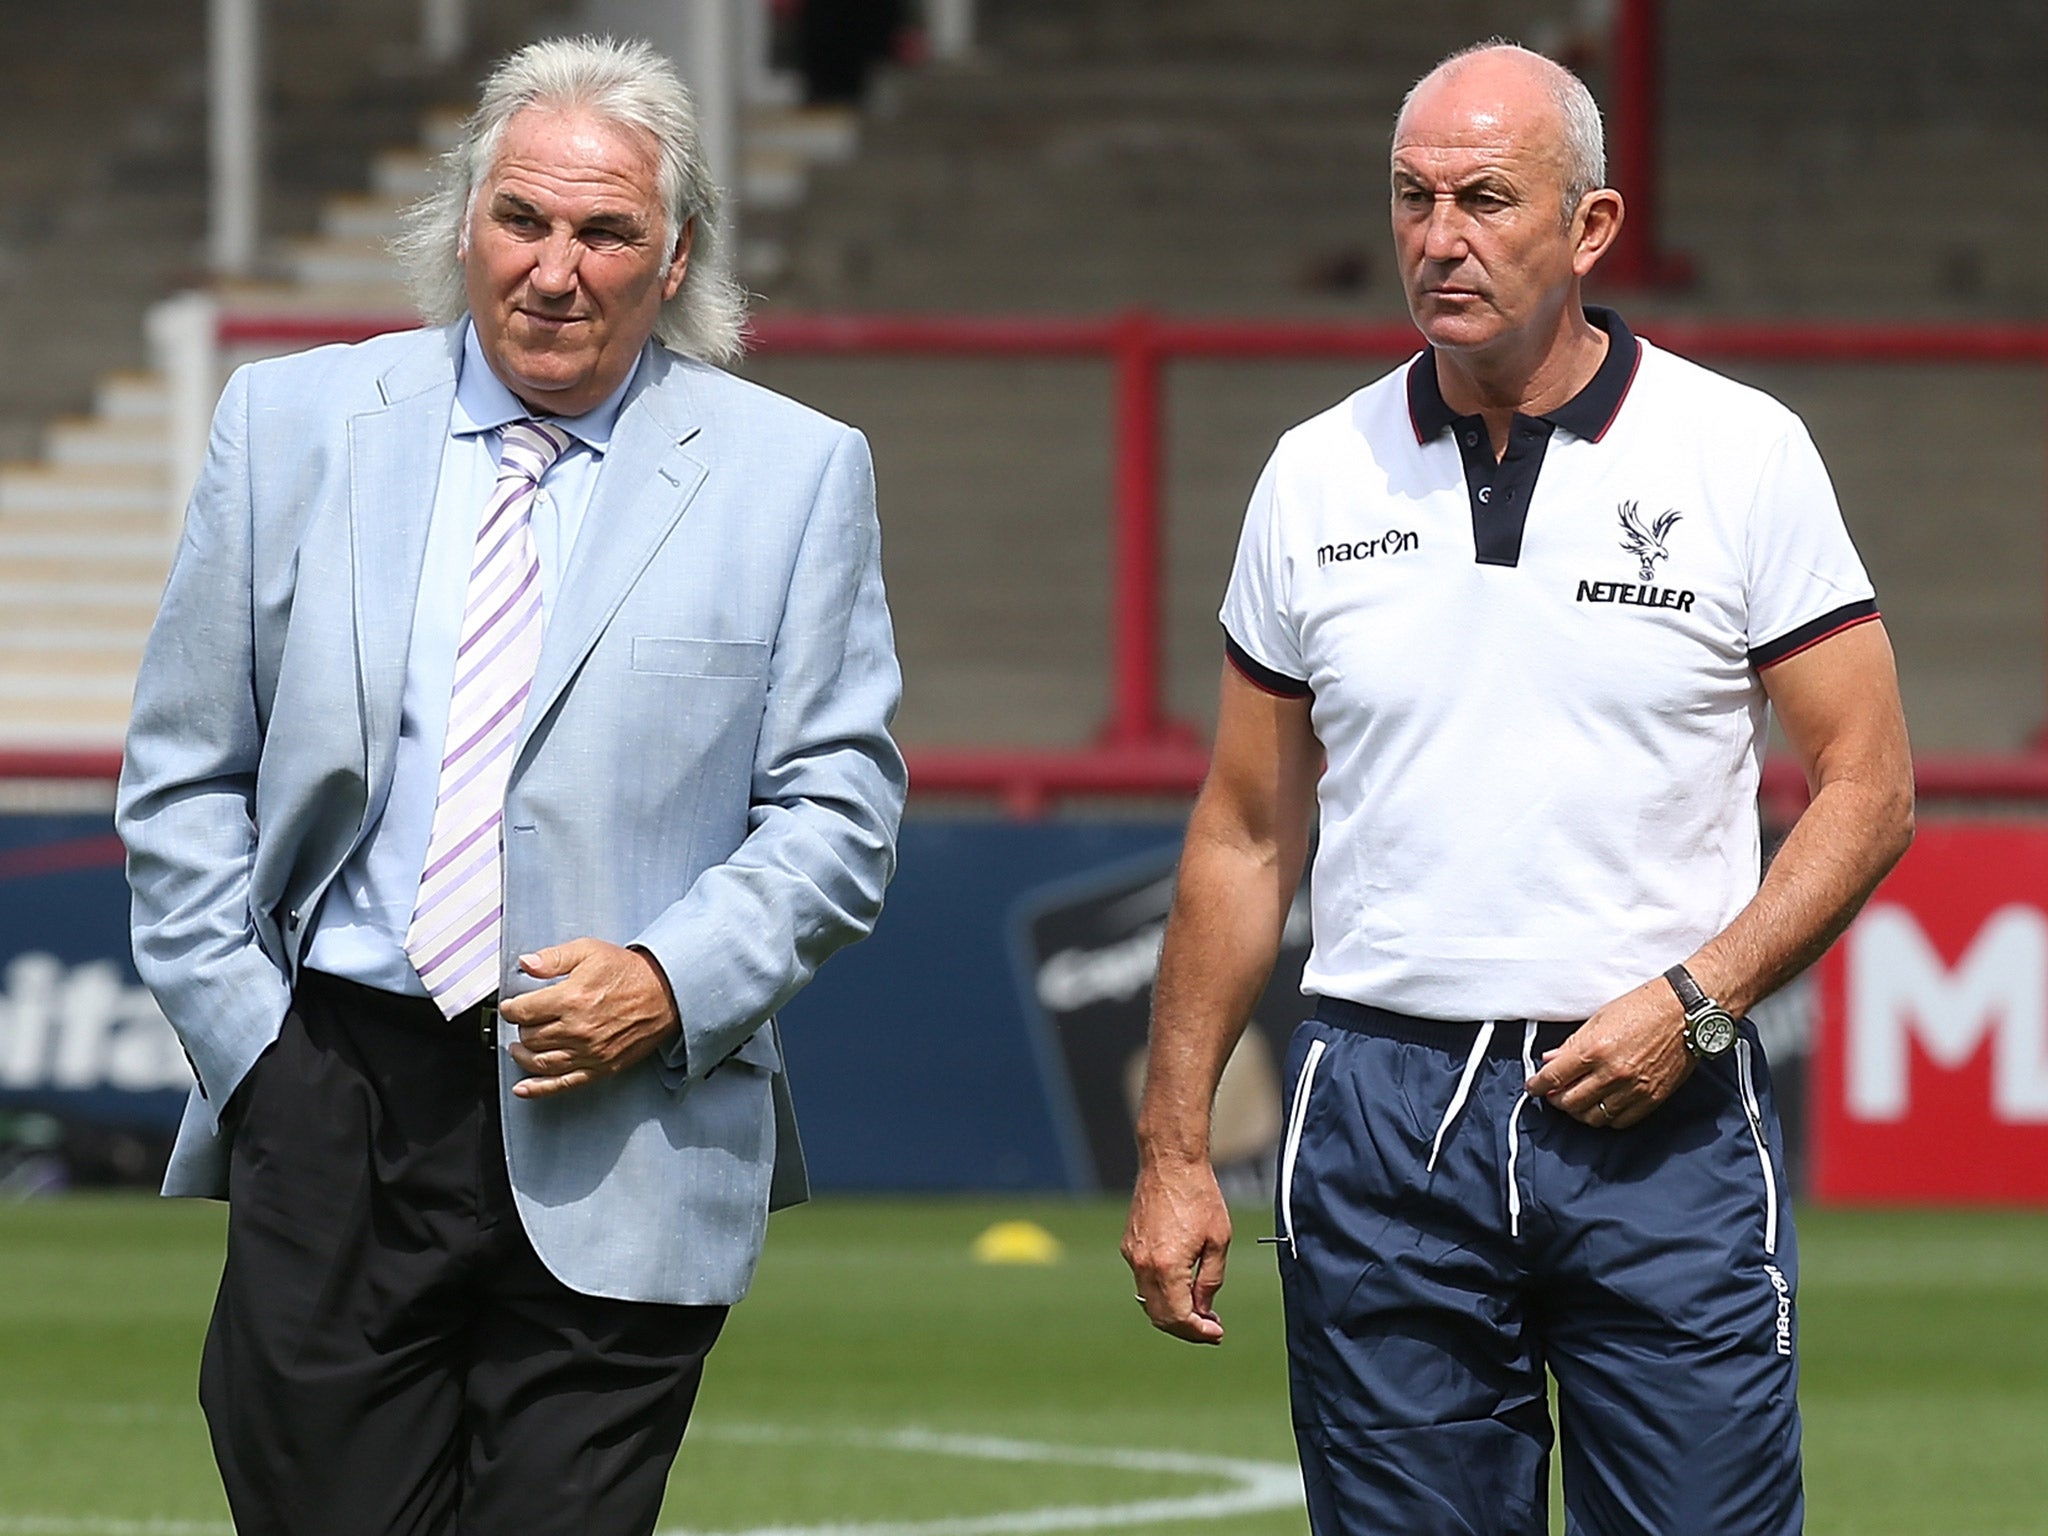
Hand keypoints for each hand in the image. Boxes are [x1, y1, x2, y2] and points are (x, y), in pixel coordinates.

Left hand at [499, 939, 679, 1099]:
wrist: (664, 992)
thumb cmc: (628, 972)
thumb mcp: (589, 951)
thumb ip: (553, 958)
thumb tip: (525, 964)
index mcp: (570, 999)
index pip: (522, 1011)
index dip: (510, 1008)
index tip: (511, 1007)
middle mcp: (577, 1029)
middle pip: (529, 1037)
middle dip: (521, 1028)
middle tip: (525, 1021)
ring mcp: (589, 1052)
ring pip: (539, 1062)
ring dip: (523, 1056)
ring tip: (521, 1047)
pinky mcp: (600, 1067)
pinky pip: (563, 1084)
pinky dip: (539, 1088)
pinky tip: (524, 1088)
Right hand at [1122, 1155, 1231, 1343]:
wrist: (1170, 1162)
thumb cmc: (1199, 1196)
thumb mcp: (1218, 1242)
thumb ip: (1210, 1281)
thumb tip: (1203, 1311)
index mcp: (1166, 1267)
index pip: (1179, 1317)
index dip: (1199, 1332)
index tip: (1217, 1333)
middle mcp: (1142, 1265)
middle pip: (1160, 1316)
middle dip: (1186, 1328)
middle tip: (1210, 1328)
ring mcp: (1131, 1255)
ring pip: (1149, 1300)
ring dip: (1173, 1312)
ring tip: (1200, 1309)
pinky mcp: (1128, 1245)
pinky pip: (1143, 1280)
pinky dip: (1161, 1292)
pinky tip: (1182, 1285)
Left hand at [1525, 975, 1693, 1129]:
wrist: (1685, 1011)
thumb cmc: (1642, 1007)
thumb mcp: (1599, 1018)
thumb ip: (1572, 1044)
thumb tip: (1550, 1061)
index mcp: (1594, 1050)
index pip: (1554, 1078)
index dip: (1537, 1085)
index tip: (1532, 1087)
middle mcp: (1612, 1074)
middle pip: (1570, 1103)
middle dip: (1556, 1100)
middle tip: (1553, 1094)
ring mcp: (1633, 1089)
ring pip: (1593, 1117)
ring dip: (1578, 1112)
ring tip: (1575, 1101)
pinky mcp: (1652, 1099)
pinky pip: (1620, 1121)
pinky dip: (1605, 1118)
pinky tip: (1601, 1106)